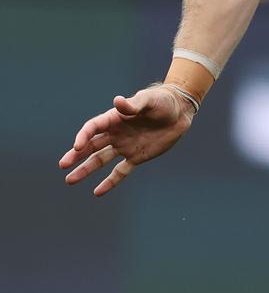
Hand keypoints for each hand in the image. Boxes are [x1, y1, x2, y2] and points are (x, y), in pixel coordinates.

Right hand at [59, 85, 194, 196]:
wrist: (180, 111)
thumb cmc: (162, 101)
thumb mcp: (149, 100)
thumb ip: (133, 104)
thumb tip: (117, 101)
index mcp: (116, 118)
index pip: (94, 127)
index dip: (84, 136)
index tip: (77, 146)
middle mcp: (117, 133)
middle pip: (92, 145)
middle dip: (77, 155)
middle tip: (63, 164)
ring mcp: (126, 146)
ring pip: (101, 160)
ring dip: (86, 169)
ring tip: (70, 180)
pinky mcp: (137, 157)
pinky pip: (120, 172)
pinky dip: (109, 182)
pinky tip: (97, 192)